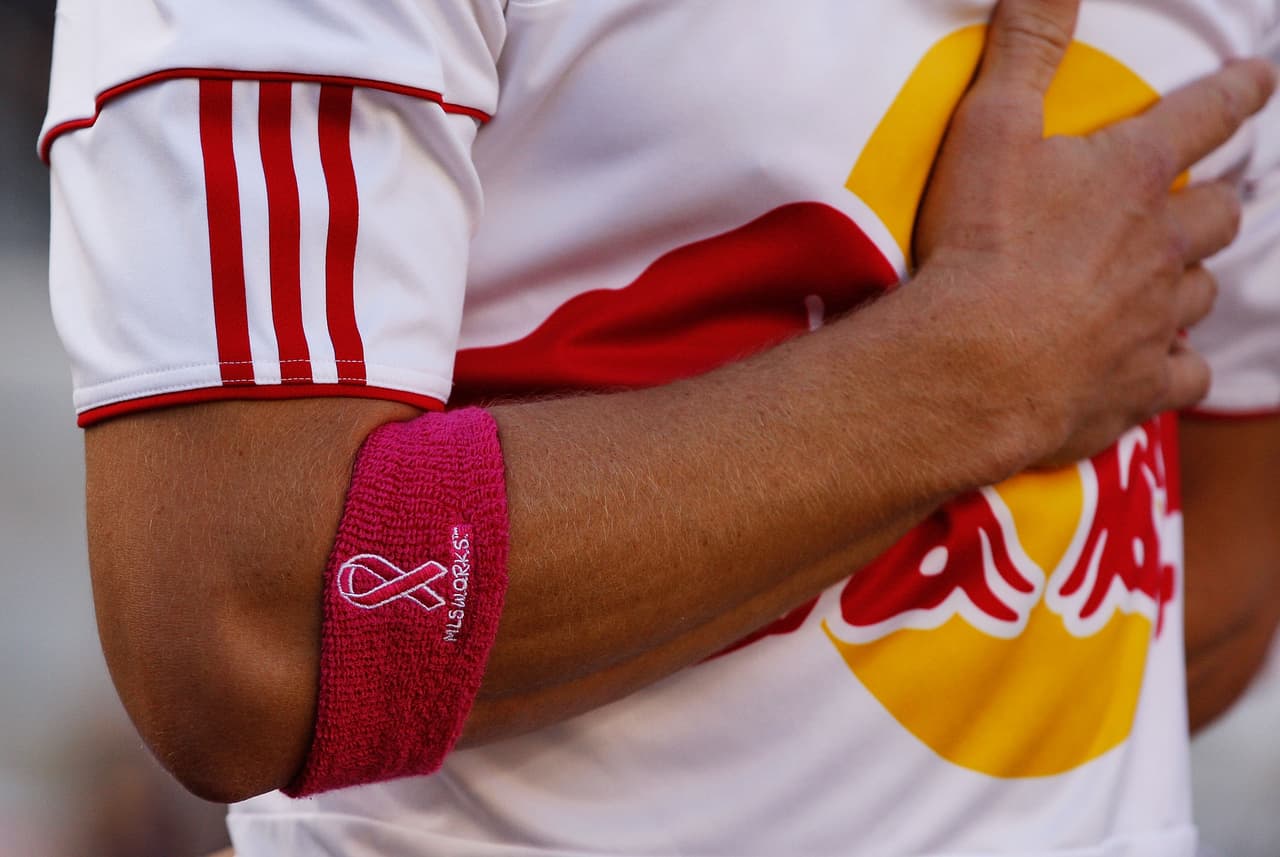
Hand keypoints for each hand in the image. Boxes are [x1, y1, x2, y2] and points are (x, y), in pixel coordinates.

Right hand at [913, 0, 1274, 465]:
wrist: (973, 364)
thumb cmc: (981, 245)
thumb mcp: (992, 128)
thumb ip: (1029, 48)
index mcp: (1132, 176)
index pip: (1204, 116)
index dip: (1236, 92)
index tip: (1259, 79)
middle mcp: (1162, 246)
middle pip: (1217, 214)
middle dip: (1214, 201)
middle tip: (1205, 200)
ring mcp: (1156, 320)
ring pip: (1201, 291)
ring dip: (1189, 278)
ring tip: (1167, 280)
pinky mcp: (1139, 385)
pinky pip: (1185, 373)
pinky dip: (1175, 365)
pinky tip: (1156, 363)